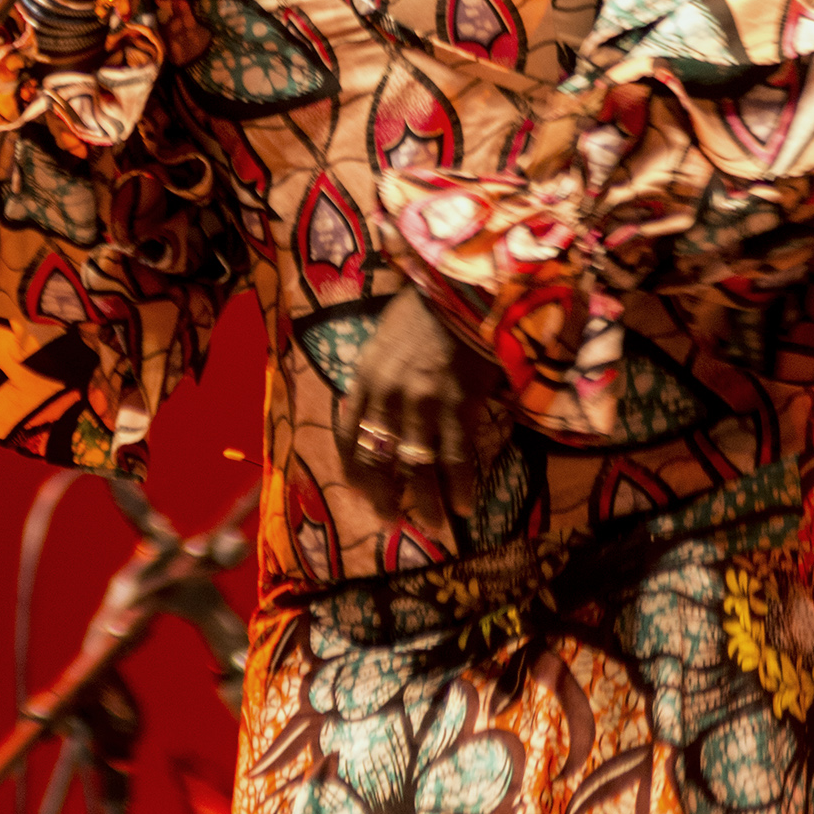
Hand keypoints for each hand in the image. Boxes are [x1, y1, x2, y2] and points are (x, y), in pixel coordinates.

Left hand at [338, 284, 500, 509]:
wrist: (460, 288)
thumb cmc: (424, 311)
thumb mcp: (383, 342)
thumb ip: (376, 379)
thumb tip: (378, 414)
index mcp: (365, 378)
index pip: (348, 435)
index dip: (354, 470)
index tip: (362, 491)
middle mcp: (386, 397)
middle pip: (378, 459)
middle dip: (384, 495)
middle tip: (393, 519)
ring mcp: (421, 404)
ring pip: (417, 467)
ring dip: (426, 502)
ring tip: (435, 525)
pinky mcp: (456, 405)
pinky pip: (455, 457)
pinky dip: (460, 486)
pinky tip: (465, 505)